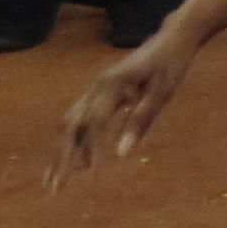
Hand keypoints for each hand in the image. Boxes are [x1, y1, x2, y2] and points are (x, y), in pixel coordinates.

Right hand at [50, 27, 195, 181]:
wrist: (172, 40)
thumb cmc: (170, 67)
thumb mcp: (162, 93)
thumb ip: (141, 121)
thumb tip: (121, 154)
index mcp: (110, 86)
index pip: (90, 124)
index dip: (83, 150)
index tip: (80, 174)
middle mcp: (96, 88)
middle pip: (69, 126)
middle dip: (61, 157)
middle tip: (54, 187)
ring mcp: (95, 90)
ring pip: (71, 124)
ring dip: (63, 152)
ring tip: (58, 180)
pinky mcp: (100, 94)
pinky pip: (81, 120)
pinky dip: (75, 142)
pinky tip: (80, 162)